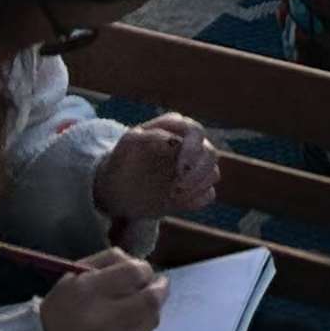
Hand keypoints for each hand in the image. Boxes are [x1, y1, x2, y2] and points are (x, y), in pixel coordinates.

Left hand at [37, 249, 167, 330]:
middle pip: (136, 269)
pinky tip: (112, 276)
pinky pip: (100, 257)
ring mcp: (81, 279)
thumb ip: (140, 330)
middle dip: (148, 276)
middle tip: (147, 287)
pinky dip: (112, 264)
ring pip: (119, 256)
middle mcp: (97, 294)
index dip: (162, 292)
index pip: (149, 297)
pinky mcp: (70, 272)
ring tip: (130, 279)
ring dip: (131, 265)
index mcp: (110, 323)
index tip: (162, 293)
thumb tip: (156, 304)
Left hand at [91, 113, 221, 222]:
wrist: (116, 188)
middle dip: (198, 172)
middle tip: (178, 185)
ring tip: (173, 194)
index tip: (180, 167)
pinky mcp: (193, 190)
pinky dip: (196, 199)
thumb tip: (172, 140)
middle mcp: (189, 145)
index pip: (197, 132)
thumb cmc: (121, 160)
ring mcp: (192, 168)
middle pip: (211, 154)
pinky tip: (176, 202)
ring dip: (196, 186)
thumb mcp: (127, 145)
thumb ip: (147, 136)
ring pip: (213, 173)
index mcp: (175, 128)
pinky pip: (208, 195)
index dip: (193, 149)